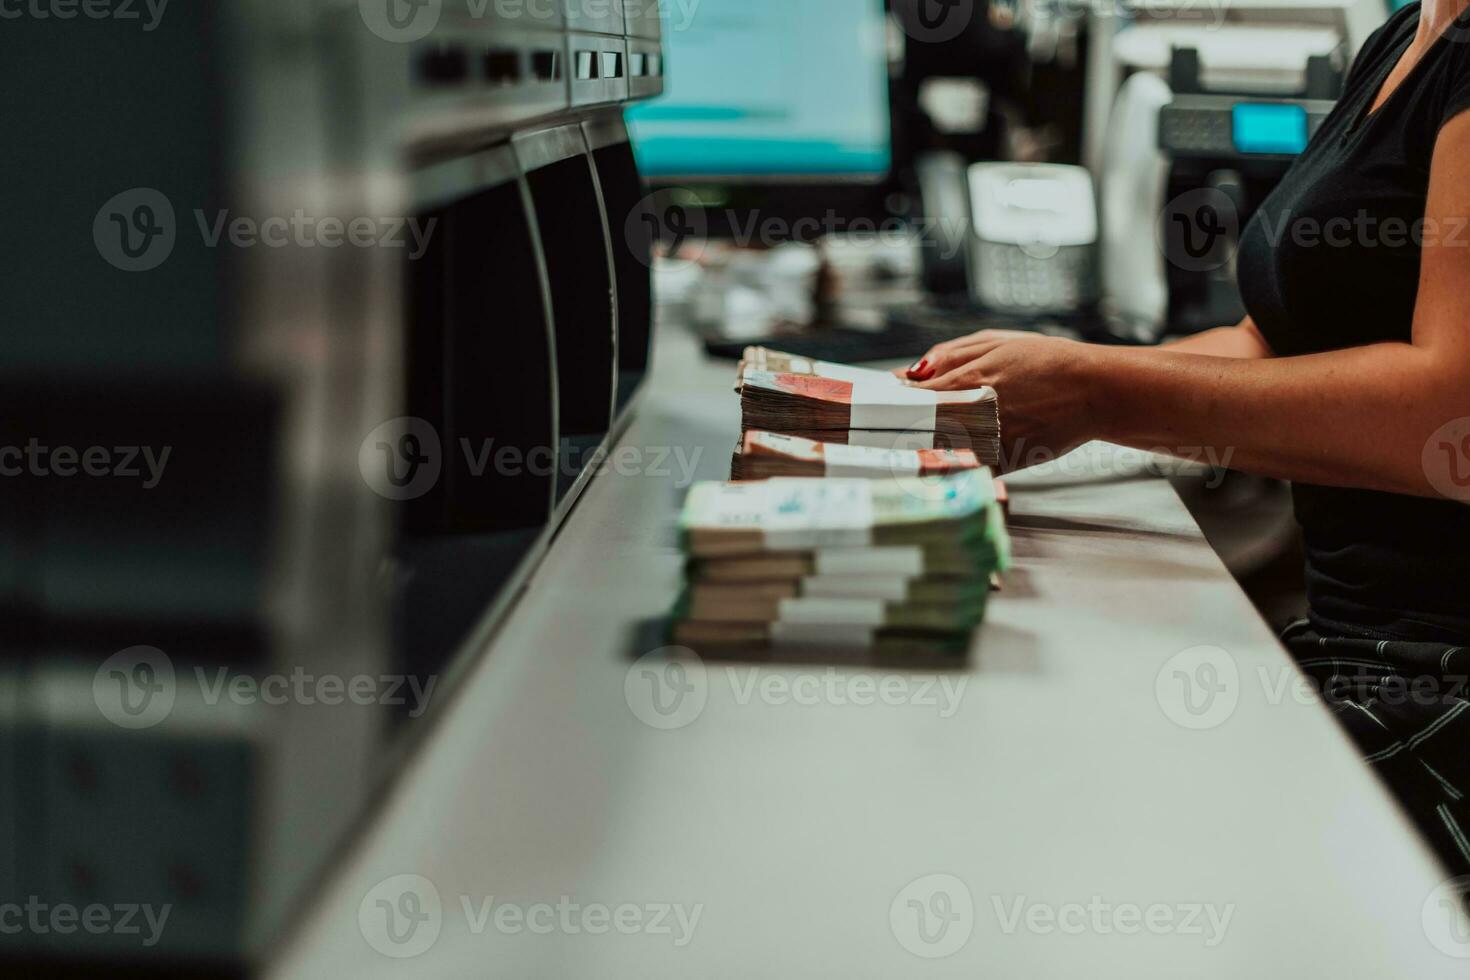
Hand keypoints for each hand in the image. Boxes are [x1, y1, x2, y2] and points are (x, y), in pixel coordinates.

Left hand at [911, 333, 1108, 470]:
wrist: (1093, 391)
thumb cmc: (1047, 362)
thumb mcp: (995, 342)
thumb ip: (947, 356)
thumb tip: (908, 373)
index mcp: (966, 381)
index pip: (910, 396)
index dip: (897, 398)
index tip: (895, 398)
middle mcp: (973, 414)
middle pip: (917, 426)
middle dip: (908, 422)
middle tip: (908, 417)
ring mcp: (986, 442)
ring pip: (938, 450)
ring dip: (929, 443)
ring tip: (947, 430)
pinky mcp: (1002, 464)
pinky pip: (965, 467)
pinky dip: (957, 460)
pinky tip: (964, 447)